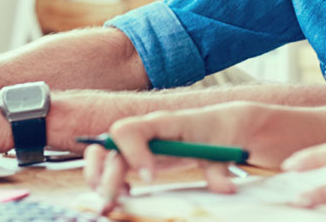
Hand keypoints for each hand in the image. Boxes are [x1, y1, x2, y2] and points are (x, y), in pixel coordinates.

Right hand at [83, 101, 297, 214]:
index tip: (150, 178)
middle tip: (114, 199)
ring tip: (112, 201)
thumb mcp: (224, 148)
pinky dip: (112, 182)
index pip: (129, 130)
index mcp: (163, 123)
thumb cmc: (222, 132)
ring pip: (104, 156)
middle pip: (108, 146)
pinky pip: (114, 166)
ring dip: (100, 179)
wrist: (225, 125)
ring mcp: (140, 144)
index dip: (132, 154)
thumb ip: (219, 168)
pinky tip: (125, 194)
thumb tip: (225, 188)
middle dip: (104, 174)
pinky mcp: (140, 156)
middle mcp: (145, 132)